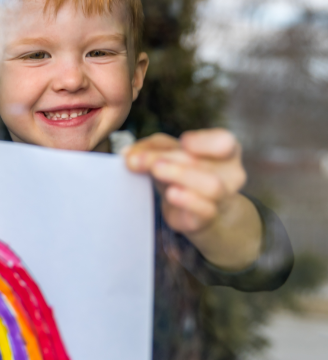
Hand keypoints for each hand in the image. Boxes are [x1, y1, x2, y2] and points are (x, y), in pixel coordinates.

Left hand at [125, 129, 261, 269]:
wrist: (193, 210)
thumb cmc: (182, 174)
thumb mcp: (167, 154)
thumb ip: (151, 147)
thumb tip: (128, 153)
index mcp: (225, 151)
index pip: (224, 142)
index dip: (204, 141)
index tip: (182, 142)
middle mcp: (230, 173)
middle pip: (200, 161)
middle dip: (166, 157)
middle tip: (137, 159)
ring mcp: (222, 197)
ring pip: (210, 185)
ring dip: (179, 175)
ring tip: (156, 170)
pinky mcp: (208, 217)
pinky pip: (205, 209)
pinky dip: (188, 200)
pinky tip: (172, 194)